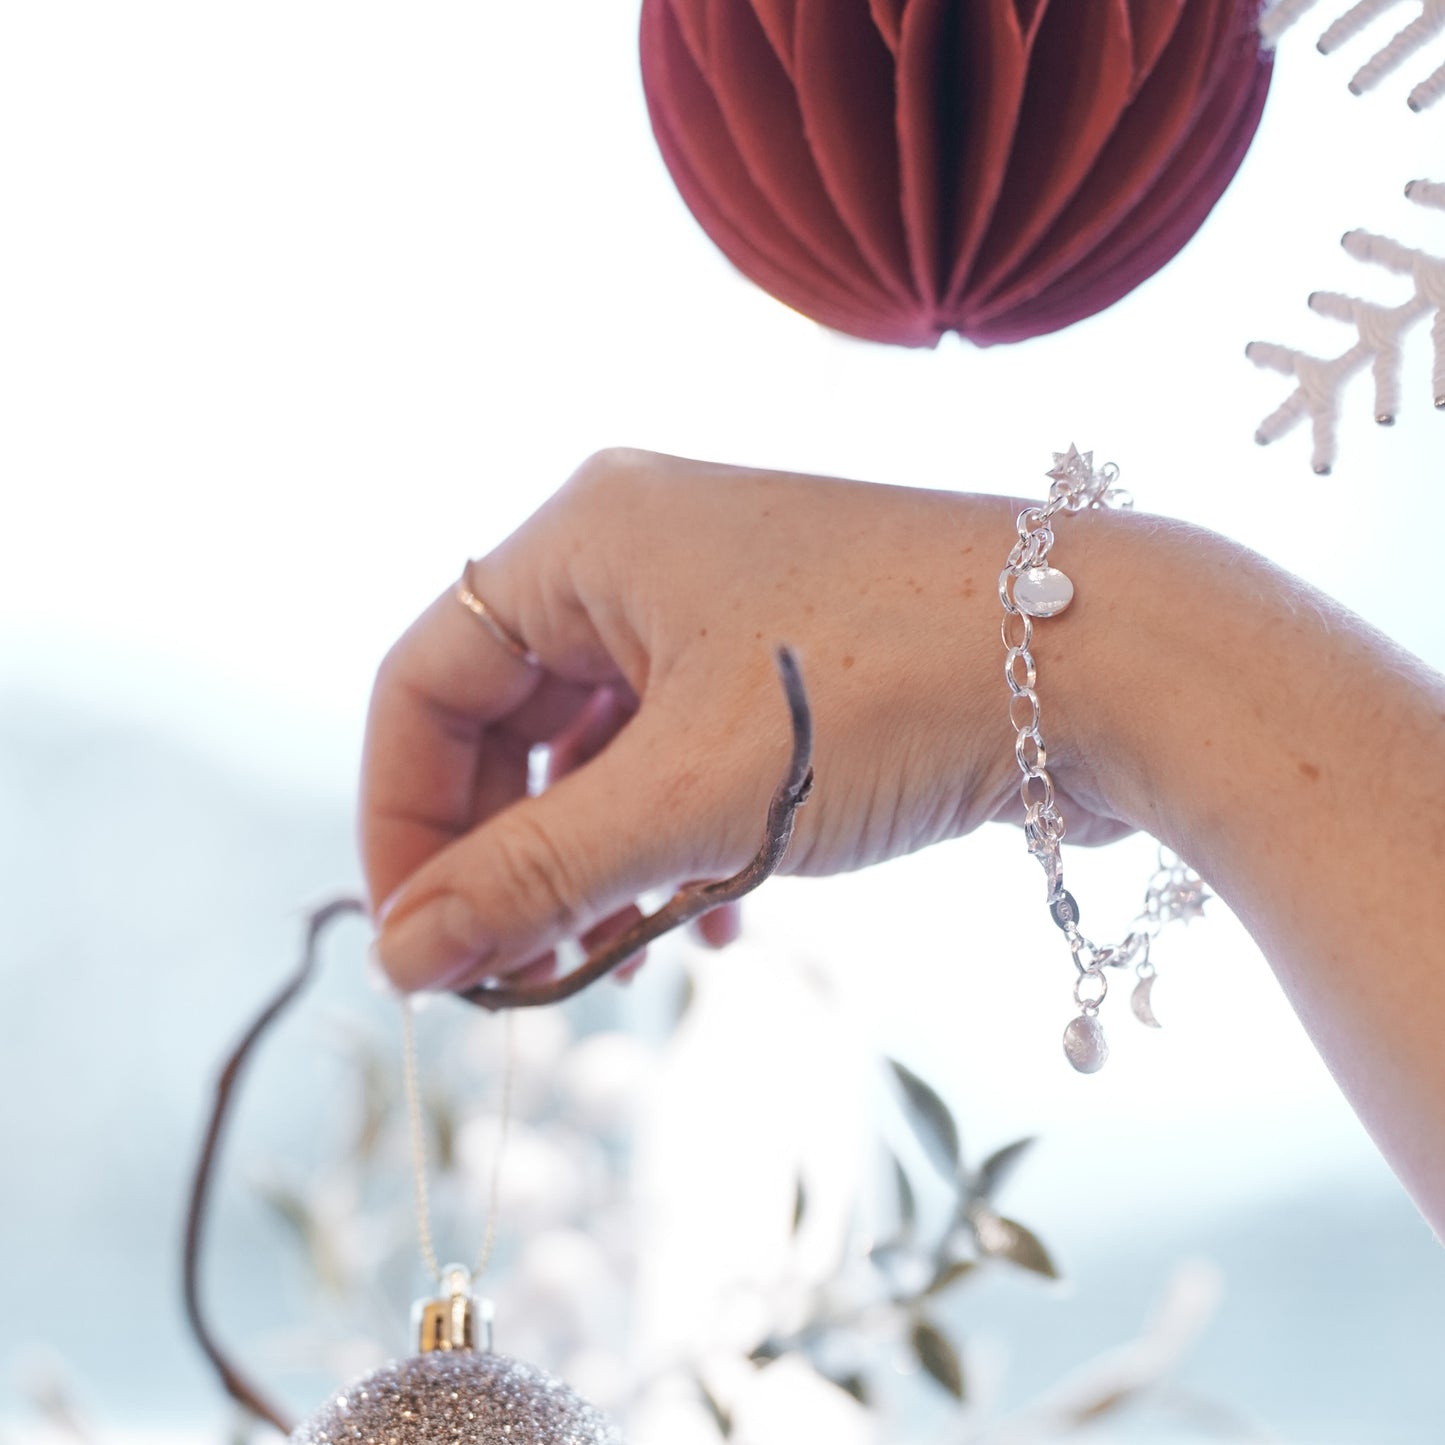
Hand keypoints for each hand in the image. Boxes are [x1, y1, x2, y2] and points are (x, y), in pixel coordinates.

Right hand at [359, 448, 1133, 991]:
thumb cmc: (892, 692)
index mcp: (588, 536)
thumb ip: (532, 877)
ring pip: (600, 752)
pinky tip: (715, 924)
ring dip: (593, 864)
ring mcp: (721, 602)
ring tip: (614, 961)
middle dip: (506, 855)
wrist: (1116, 661)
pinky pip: (682, 756)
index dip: (401, 821)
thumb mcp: (689, 796)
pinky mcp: (787, 658)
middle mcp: (642, 551)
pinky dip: (675, 841)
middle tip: (512, 970)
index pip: (426, 681)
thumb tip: (400, 958)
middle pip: (507, 722)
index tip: (416, 944)